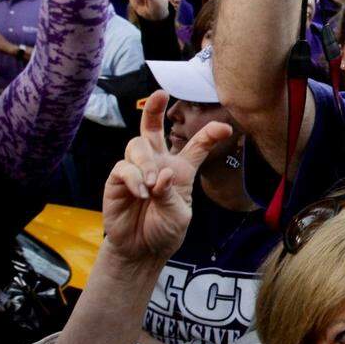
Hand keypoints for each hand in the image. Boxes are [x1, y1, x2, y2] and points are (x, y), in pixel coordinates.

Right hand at [102, 91, 231, 262]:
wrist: (142, 250)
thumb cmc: (165, 230)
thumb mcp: (179, 215)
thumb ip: (171, 196)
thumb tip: (160, 176)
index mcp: (181, 169)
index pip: (196, 146)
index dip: (209, 135)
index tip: (226, 129)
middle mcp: (158, 163)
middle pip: (151, 128)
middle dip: (153, 108)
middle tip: (159, 93)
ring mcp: (136, 170)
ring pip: (137, 145)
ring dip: (146, 162)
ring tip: (152, 185)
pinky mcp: (118, 181)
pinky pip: (123, 168)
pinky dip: (134, 178)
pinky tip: (142, 193)